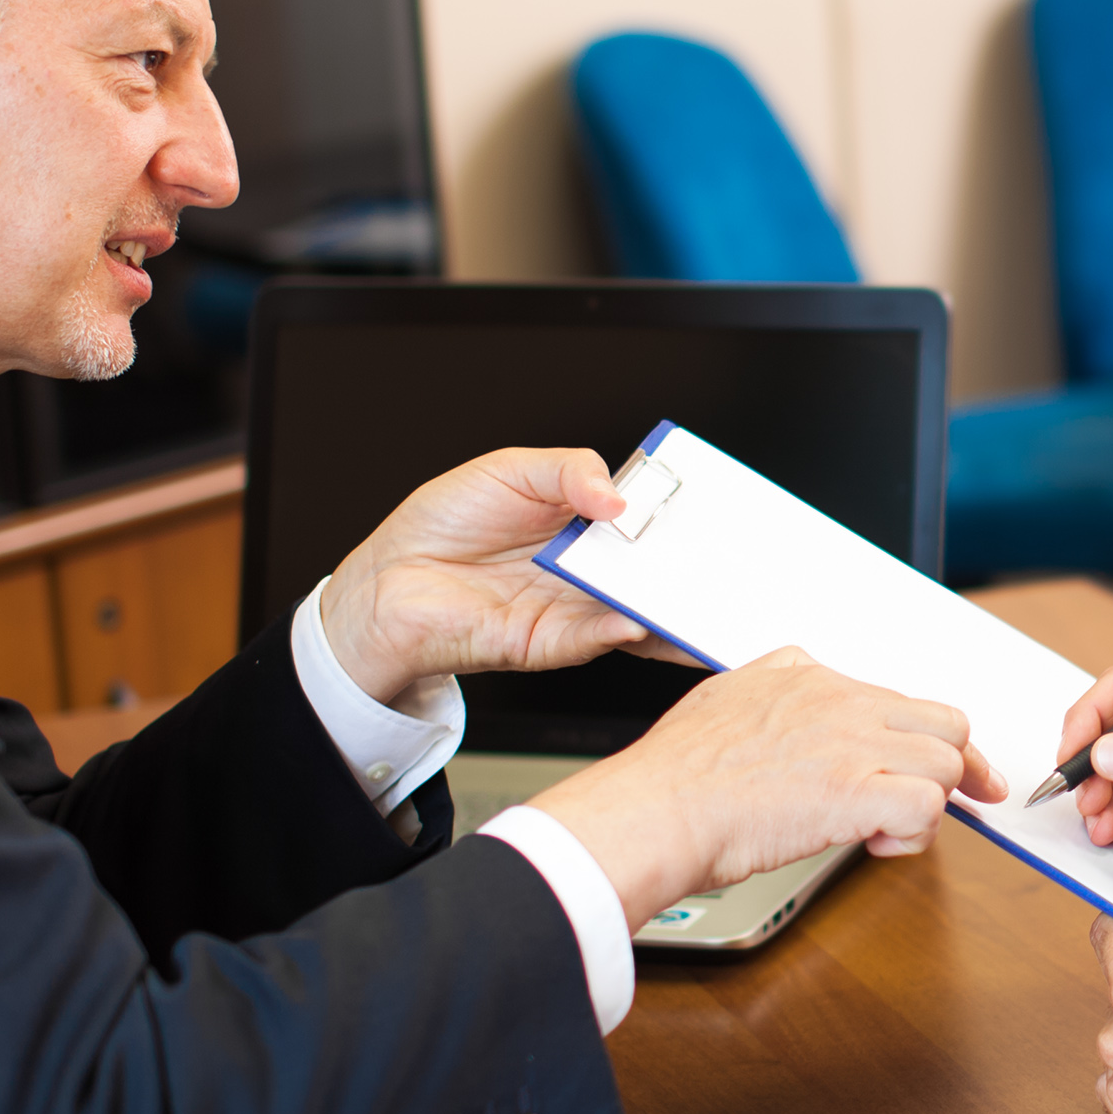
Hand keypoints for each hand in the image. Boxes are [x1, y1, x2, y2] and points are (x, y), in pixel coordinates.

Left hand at [318, 447, 684, 704]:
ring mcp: (572, 608)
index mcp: (582, 524)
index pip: (645, 523)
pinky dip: (620, 630)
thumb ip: (569, 472)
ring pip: (636, 611)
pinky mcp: (549, 643)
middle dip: (690, 570)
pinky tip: (636, 619)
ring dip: (669, 609)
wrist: (387, 580)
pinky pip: (594, 639)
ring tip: (700, 600)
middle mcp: (585, 569)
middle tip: (725, 562)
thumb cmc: (441, 522)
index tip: (713, 514)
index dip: (678, 520)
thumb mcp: (510, 470)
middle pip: (651, 572)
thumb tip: (619, 499)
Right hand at [538, 648, 1005, 922]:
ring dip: (929, 805)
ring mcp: (851, 743)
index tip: (950, 769)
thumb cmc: (678, 773)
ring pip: (947, 763)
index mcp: (812, 678)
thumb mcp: (727, 693)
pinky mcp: (855, 791)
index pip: (902, 700)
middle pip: (947, 723)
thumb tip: (794, 673)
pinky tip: (878, 845)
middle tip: (963, 803)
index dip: (927, 742)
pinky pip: (928, 806)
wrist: (657, 809)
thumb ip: (773, 679)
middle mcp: (841, 702)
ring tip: (884, 830)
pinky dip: (916, 834)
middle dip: (958, 768)